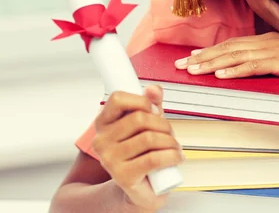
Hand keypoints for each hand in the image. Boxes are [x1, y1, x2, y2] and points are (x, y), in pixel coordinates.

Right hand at [92, 87, 184, 211]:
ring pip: (149, 138)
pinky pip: (154, 158)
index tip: (154, 110)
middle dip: (162, 123)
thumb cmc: (142, 154)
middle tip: (169, 133)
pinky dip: (172, 155)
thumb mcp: (147, 125)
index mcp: (103, 123)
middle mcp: (101, 140)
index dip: (141, 101)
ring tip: (174, 147)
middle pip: (139, 118)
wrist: (140, 189)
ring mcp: (110, 159)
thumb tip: (154, 89)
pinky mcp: (123, 176)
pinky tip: (176, 156)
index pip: (117, 98)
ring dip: (170, 141)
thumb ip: (151, 104)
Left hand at [174, 32, 278, 80]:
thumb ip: (270, 61)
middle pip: (227, 49)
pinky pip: (252, 67)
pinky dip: (234, 70)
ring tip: (192, 70)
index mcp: (265, 41)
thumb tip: (254, 69)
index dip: (211, 50)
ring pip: (234, 57)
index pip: (232, 45)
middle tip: (181, 64)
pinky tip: (220, 74)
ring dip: (211, 63)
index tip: (192, 55)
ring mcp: (270, 51)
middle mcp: (264, 43)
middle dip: (202, 57)